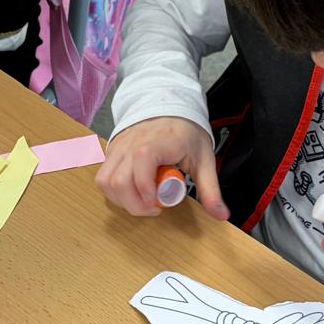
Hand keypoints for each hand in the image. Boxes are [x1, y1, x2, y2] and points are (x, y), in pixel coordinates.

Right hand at [96, 117, 228, 219]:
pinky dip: (114, 191)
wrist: (170, 108)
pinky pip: (103, 177)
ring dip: (121, 199)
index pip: (141, 166)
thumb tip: (220, 215)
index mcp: (156, 143)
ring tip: (141, 200)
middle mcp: (131, 144)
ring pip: (105, 182)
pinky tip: (133, 191)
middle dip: (134, 204)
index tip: (159, 203)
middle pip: (118, 181)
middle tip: (153, 207)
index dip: (146, 190)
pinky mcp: (111, 152)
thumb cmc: (186, 134)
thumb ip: (210, 190)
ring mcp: (118, 147)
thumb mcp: (204, 161)